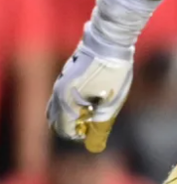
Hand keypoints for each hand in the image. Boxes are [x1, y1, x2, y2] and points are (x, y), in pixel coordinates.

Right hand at [47, 28, 133, 152]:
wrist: (110, 40)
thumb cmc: (113, 70)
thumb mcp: (112, 101)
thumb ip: (101, 123)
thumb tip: (95, 144)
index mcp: (67, 100)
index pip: (65, 129)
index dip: (81, 135)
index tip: (96, 129)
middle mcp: (58, 92)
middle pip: (56, 121)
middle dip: (73, 127)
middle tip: (93, 123)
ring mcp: (59, 83)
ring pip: (56, 109)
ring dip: (71, 117)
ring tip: (93, 111)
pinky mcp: (65, 76)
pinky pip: (60, 98)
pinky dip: (70, 106)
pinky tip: (91, 100)